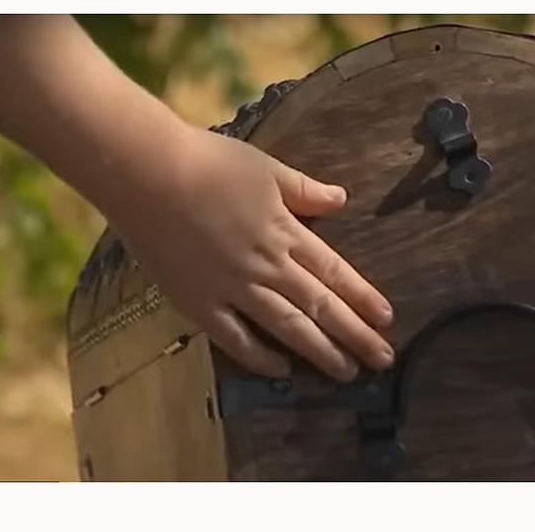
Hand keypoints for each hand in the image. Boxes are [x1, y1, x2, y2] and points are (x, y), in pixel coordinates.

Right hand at [115, 124, 394, 380]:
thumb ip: (305, 191)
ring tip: (346, 371)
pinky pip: (235, 339)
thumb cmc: (208, 162)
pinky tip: (282, 371)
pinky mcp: (199, 304)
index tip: (387, 320)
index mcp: (285, 232)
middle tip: (382, 360)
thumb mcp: (267, 169)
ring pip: (287, 328)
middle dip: (355, 335)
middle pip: (319, 306)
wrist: (146, 174)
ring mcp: (233, 289)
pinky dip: (260, 358)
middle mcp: (267, 266)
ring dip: (320, 351)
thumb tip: (342, 199)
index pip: (335, 272)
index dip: (363, 298)